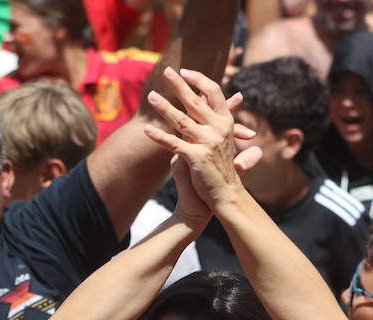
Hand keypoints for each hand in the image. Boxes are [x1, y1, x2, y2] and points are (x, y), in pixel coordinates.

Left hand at [144, 68, 260, 217]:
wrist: (225, 195)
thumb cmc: (220, 167)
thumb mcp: (221, 139)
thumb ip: (215, 119)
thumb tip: (214, 99)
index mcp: (225, 122)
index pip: (214, 92)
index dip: (199, 80)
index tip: (184, 72)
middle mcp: (218, 129)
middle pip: (195, 102)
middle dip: (179, 85)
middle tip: (166, 71)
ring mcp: (208, 143)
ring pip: (182, 121)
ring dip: (164, 107)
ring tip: (152, 96)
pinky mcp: (196, 158)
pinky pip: (173, 145)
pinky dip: (159, 137)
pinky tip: (147, 129)